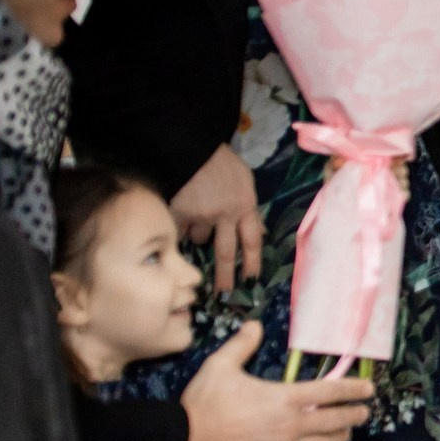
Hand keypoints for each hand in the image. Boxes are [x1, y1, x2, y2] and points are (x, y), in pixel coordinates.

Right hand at [169, 146, 261, 292]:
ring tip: (196, 212)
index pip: (253, 240)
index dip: (253, 262)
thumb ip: (249, 208)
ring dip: (197, 234)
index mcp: (245, 205)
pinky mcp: (179, 213)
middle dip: (224, 277)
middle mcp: (226, 214)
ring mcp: (201, 215)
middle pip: (226, 253)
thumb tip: (262, 232)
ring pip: (198, 238)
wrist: (189, 146)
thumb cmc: (219, 163)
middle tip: (222, 294)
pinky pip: (178, 230)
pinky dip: (177, 227)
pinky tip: (178, 212)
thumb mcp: (244, 182)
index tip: (252, 281)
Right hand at [178, 323, 371, 440]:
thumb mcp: (220, 366)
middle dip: (354, 415)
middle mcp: (293, 424)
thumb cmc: (204, 404)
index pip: (331, 391)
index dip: (354, 389)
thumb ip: (241, 345)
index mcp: (285, 398)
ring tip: (346, 432)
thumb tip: (255, 325)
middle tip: (363, 412)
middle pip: (337, 420)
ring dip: (341, 437)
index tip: (369, 389)